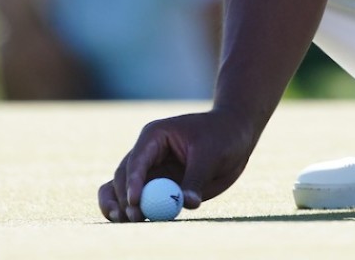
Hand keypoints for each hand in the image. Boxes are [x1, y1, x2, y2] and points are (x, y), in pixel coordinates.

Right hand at [98, 107, 254, 221]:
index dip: (133, 181)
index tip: (135, 201)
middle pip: (124, 176)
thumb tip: (186, 204)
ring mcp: (150, 170)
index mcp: (155, 135)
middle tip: (135, 217)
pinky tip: (127, 220)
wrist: (235, 135)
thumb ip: (196, 179)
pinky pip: (136, 199)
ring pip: (121, 188)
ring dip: (119, 205)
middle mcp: (147, 152)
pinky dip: (129, 210)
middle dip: (125, 197)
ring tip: (125, 220)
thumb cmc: (223, 135)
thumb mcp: (211, 153)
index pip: (138, 159)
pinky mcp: (157, 186)